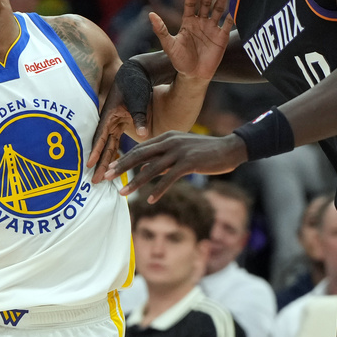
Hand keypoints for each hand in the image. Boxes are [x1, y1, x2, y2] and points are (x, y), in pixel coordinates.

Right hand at [87, 78, 152, 182]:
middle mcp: (109, 120)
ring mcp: (114, 122)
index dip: (95, 151)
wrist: (136, 72)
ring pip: (108, 145)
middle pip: (103, 145)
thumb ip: (140, 117)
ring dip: (104, 161)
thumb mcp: (138, 99)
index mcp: (110, 114)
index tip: (89, 164)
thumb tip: (143, 135)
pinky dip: (112, 153)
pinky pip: (114, 141)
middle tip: (94, 181)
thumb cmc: (136, 84)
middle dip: (98, 163)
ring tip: (100, 178)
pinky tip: (111, 165)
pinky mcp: (120, 123)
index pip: (101, 136)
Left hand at [104, 131, 247, 201]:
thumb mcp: (181, 152)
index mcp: (166, 137)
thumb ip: (164, 160)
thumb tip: (146, 170)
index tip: (110, 167)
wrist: (230, 148)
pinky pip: (169, 178)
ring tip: (123, 193)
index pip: (140, 148)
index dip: (124, 158)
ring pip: (151, 168)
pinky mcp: (189, 162)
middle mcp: (170, 141)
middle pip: (140, 155)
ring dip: (136, 182)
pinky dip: (158, 189)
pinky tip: (150, 199)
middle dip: (122, 167)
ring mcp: (179, 151)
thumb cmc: (205, 152)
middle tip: (106, 177)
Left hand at [153, 0, 233, 80]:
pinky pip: (228, 24)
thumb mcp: (168, 45)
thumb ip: (160, 29)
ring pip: (219, 8)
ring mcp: (212, 29)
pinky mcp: (221, 37)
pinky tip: (236, 5)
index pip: (190, 2)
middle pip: (207, 2)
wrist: (193, 76)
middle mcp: (201, 22)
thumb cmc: (179, 61)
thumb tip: (150, 14)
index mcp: (188, 21)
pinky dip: (232, 15)